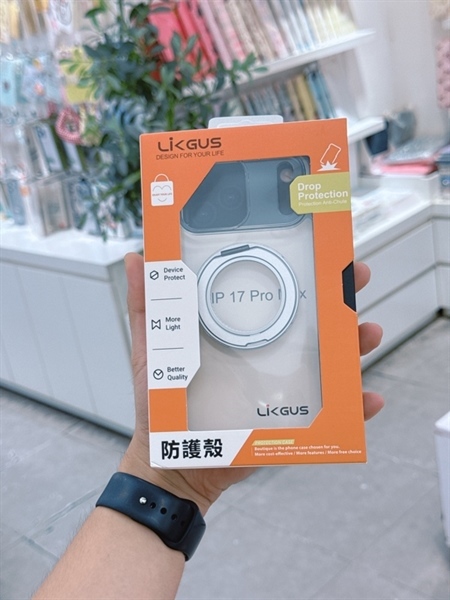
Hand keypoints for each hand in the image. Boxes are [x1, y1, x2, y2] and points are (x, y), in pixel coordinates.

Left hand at [120, 253, 383, 514]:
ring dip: (355, 345)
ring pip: (327, 361)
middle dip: (339, 298)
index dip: (300, 271)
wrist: (172, 464)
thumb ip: (145, 306)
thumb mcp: (152, 351)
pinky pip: (329, 412)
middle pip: (311, 321)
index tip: (320, 250)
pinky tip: (368, 399)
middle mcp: (266, 355)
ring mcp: (281, 387)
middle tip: (357, 280)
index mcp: (240, 334)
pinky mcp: (289, 420)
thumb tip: (136, 256)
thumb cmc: (161, 406)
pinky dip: (353, 406)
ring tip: (368, 333)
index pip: (276, 295)